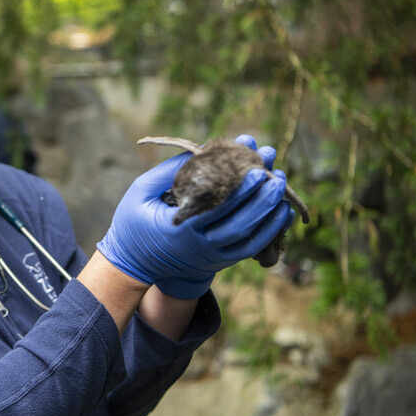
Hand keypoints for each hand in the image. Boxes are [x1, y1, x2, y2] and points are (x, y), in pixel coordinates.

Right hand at [97, 135, 293, 298]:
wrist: (134, 264)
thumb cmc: (134, 222)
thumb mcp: (140, 192)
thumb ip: (167, 172)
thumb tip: (199, 151)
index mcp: (180, 228)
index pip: (218, 209)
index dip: (241, 190)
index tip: (257, 169)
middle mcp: (200, 246)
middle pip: (241, 224)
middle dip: (262, 199)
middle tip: (276, 174)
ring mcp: (212, 257)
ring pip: (251, 238)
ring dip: (271, 214)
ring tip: (282, 187)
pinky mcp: (220, 262)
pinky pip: (251, 248)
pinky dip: (269, 231)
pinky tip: (281, 211)